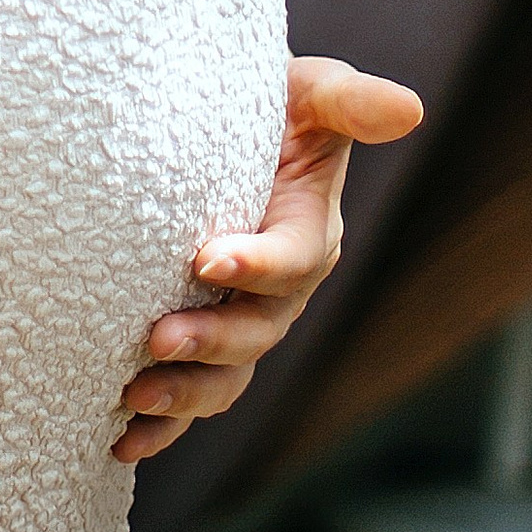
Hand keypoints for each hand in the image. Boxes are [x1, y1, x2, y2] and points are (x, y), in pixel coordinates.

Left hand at [113, 53, 423, 464]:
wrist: (213, 123)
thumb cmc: (267, 103)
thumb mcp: (310, 92)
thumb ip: (350, 101)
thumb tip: (408, 109)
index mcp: (311, 232)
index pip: (294, 260)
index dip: (257, 265)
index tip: (207, 259)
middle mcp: (282, 290)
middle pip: (257, 330)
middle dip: (211, 340)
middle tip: (157, 338)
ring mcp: (244, 321)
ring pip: (227, 377)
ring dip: (184, 394)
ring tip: (134, 395)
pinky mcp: (204, 342)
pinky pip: (192, 396)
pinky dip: (163, 428)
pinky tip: (122, 440)